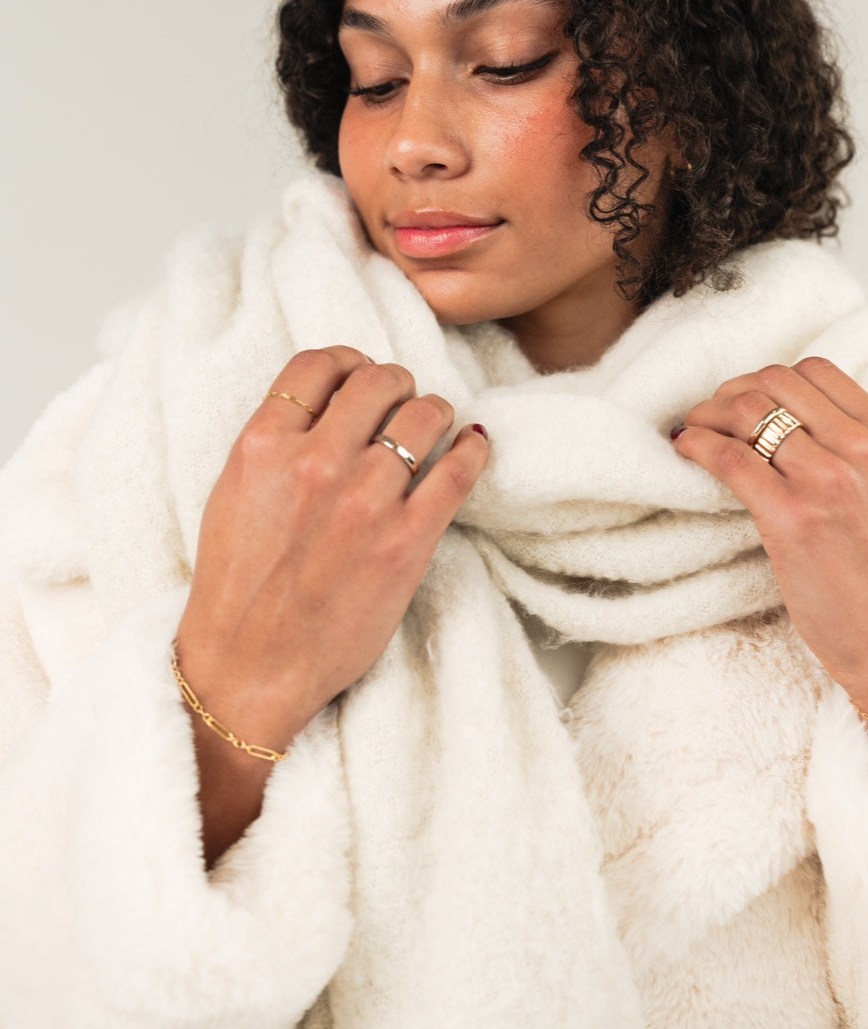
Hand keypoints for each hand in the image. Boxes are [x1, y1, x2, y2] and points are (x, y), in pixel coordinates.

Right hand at [176, 346, 488, 757]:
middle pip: (377, 379)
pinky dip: (474, 448)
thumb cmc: (239, 589)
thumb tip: (324, 405)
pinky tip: (473, 445)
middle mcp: (314, 463)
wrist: (250, 667)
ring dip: (434, 411)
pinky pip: (460, 468)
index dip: (348, 362)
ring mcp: (364, 500)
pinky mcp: (406, 540)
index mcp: (262, 446)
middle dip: (395, 384)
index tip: (361, 377)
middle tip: (402, 402)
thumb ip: (274, 445)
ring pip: (423, 412)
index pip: (318, 364)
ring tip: (435, 426)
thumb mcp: (233, 495)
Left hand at [671, 357, 867, 715]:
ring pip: (747, 411)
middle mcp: (861, 447)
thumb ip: (867, 449)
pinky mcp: (792, 519)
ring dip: (707, 414)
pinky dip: (697, 445)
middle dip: (732, 392)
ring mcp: (827, 481)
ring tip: (694, 432)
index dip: (768, 381)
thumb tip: (813, 422)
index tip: (746, 402)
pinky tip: (685, 450)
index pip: (814, 371)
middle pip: (774, 382)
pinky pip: (729, 458)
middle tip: (710, 416)